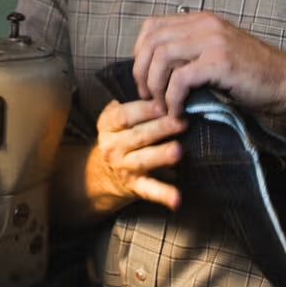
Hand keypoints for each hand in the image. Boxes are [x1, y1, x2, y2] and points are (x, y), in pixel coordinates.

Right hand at [85, 97, 185, 212]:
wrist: (103, 173)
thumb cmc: (121, 136)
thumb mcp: (117, 118)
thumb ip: (136, 106)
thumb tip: (167, 87)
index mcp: (108, 125)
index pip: (124, 115)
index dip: (144, 109)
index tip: (164, 102)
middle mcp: (113, 146)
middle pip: (137, 136)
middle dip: (160, 128)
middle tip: (182, 121)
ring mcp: (124, 167)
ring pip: (143, 160)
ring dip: (161, 155)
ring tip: (179, 150)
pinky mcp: (135, 186)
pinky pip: (150, 190)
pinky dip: (164, 195)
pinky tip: (178, 199)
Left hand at [132, 9, 285, 119]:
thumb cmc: (254, 76)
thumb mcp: (217, 55)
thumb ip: (190, 55)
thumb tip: (155, 73)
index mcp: (201, 21)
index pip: (152, 27)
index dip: (140, 53)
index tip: (144, 78)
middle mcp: (205, 24)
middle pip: (152, 42)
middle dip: (142, 72)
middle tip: (148, 97)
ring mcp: (213, 41)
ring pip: (161, 57)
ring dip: (155, 86)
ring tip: (162, 106)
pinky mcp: (220, 61)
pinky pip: (180, 78)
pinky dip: (172, 98)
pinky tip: (178, 112)